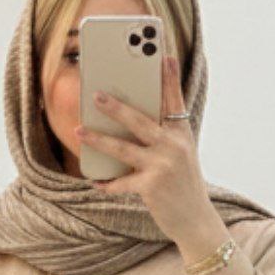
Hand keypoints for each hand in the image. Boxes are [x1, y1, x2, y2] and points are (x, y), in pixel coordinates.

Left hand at [74, 55, 213, 242]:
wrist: (195, 220)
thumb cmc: (183, 185)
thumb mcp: (180, 156)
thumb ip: (162, 137)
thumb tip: (128, 123)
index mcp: (182, 134)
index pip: (174, 100)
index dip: (168, 77)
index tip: (163, 54)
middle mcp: (174, 146)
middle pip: (140, 120)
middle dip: (116, 106)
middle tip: (96, 94)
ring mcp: (163, 166)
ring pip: (123, 148)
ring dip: (98, 138)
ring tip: (79, 129)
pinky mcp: (152, 186)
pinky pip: (121, 182)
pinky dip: (106, 183)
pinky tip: (94, 182)